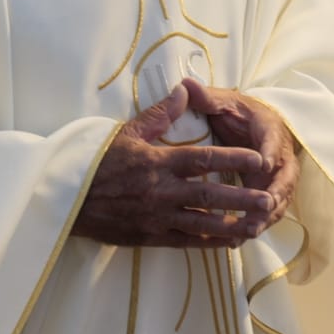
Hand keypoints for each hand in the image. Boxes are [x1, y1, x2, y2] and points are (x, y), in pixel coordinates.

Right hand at [73, 84, 276, 247]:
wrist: (66, 199)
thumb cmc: (97, 162)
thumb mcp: (127, 132)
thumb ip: (161, 114)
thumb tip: (185, 90)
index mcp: (158, 162)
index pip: (203, 159)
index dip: (233, 159)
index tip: (258, 159)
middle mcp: (161, 191)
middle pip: (209, 196)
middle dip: (241, 198)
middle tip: (268, 199)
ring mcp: (156, 217)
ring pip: (202, 224)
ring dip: (231, 225)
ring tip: (257, 225)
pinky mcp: (150, 237)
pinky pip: (186, 242)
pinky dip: (209, 243)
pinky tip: (229, 242)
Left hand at [183, 79, 298, 232]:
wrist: (248, 125)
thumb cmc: (233, 113)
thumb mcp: (221, 102)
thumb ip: (205, 97)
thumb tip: (185, 85)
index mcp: (267, 126)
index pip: (273, 138)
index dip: (270, 151)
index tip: (263, 164)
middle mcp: (279, 152)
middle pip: (284, 175)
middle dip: (274, 192)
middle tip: (263, 207)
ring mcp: (278, 175)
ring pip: (278, 197)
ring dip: (267, 215)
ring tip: (250, 230)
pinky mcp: (270, 191)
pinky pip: (268, 211)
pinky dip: (257, 223)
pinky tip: (240, 239)